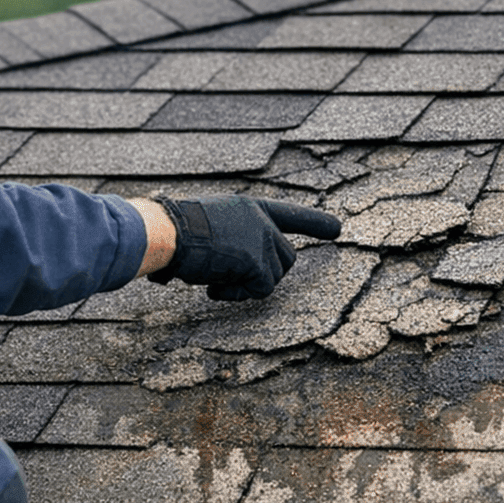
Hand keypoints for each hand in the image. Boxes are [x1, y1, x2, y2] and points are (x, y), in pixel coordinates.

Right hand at [146, 196, 341, 300]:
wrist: (167, 232)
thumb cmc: (173, 231)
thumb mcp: (208, 225)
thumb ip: (230, 238)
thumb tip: (225, 268)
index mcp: (248, 208)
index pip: (288, 214)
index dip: (314, 223)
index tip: (337, 229)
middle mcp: (261, 221)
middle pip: (285, 258)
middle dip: (264, 274)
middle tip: (230, 281)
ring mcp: (262, 239)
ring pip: (273, 277)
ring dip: (246, 285)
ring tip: (216, 281)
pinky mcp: (258, 261)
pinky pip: (260, 289)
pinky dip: (238, 294)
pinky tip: (214, 287)